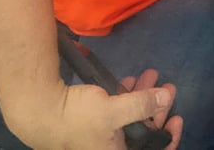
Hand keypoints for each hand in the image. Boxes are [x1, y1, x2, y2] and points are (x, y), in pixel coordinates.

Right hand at [9, 70, 181, 149]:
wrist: (36, 112)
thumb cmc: (76, 118)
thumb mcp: (114, 110)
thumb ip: (143, 104)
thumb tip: (167, 96)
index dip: (169, 138)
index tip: (177, 117)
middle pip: (142, 133)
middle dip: (155, 108)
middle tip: (167, 86)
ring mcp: (99, 138)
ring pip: (129, 119)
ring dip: (140, 98)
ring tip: (149, 75)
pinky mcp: (90, 124)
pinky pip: (115, 113)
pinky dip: (124, 99)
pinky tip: (128, 81)